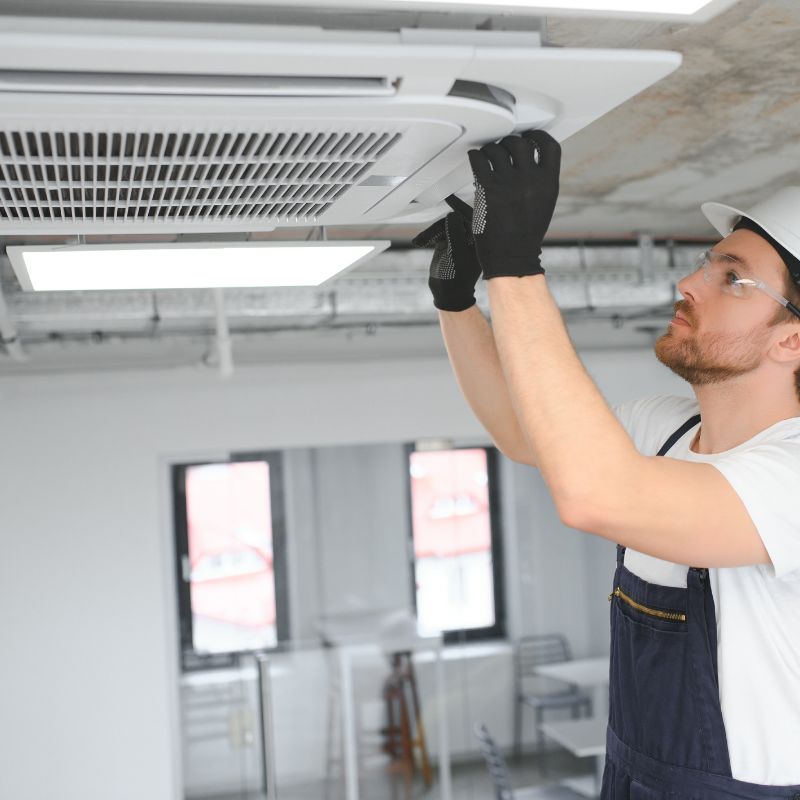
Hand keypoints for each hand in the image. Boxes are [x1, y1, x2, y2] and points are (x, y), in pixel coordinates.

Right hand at [412, 197, 481, 311]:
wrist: (448, 294)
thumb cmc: (457, 279)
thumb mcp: (457, 255)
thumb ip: (455, 234)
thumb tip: (452, 215)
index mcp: (478, 240)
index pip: (472, 217)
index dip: (462, 205)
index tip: (450, 197)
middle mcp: (469, 237)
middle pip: (454, 220)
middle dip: (439, 226)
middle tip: (427, 237)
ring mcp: (458, 239)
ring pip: (443, 225)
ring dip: (430, 232)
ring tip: (421, 241)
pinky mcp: (447, 243)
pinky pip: (437, 232)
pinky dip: (428, 236)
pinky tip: (419, 241)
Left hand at [467, 129, 560, 278]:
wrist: (512, 256)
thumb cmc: (525, 236)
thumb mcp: (544, 204)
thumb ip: (540, 182)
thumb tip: (530, 164)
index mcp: (548, 183)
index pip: (549, 146)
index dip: (537, 136)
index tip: (529, 135)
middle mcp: (531, 179)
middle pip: (520, 142)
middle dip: (509, 142)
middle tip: (503, 148)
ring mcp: (509, 182)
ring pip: (497, 149)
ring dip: (491, 150)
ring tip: (487, 157)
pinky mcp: (489, 188)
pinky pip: (479, 161)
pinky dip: (476, 157)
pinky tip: (475, 159)